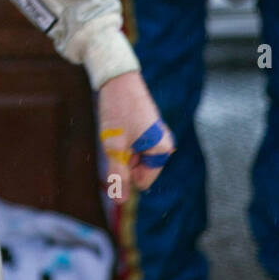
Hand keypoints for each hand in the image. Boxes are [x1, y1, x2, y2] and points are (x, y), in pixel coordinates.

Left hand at [97, 71, 173, 201]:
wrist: (118, 78)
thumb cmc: (118, 111)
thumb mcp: (115, 146)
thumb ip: (118, 174)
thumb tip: (120, 201)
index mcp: (162, 151)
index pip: (142, 181)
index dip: (124, 173)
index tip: (114, 155)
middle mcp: (164, 145)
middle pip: (138, 169)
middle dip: (122, 161)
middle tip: (114, 141)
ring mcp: (157, 136)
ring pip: (134, 157)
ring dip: (121, 151)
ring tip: (116, 131)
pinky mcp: (149, 129)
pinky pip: (135, 146)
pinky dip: (123, 141)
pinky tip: (118, 126)